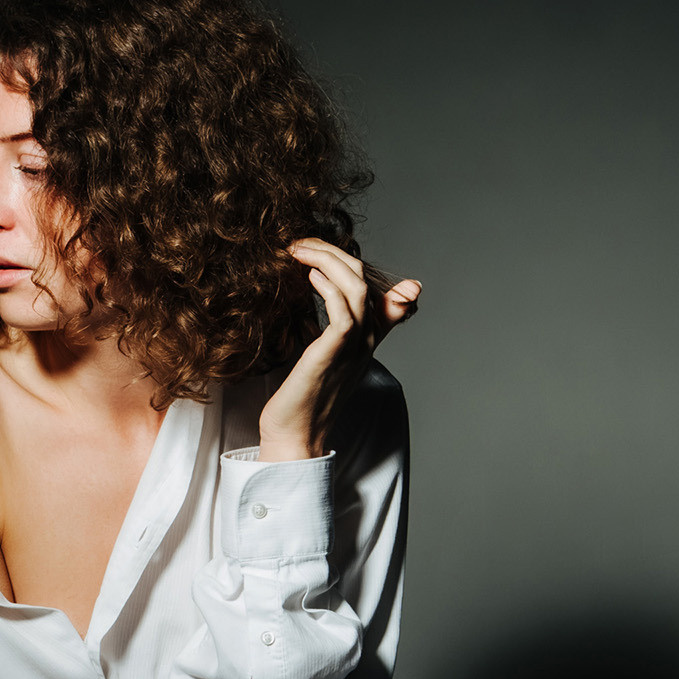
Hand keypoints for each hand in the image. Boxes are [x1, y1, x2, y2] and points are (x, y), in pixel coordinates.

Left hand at [257, 240, 420, 460]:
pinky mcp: (334, 352)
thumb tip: (326, 304)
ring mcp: (354, 346)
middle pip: (365, 279)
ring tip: (299, 250)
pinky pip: (343, 311)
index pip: (381, 290)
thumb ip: (329, 329)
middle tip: (301, 242)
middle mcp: (367, 340)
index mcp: (367, 340)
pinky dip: (328, 286)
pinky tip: (308, 275)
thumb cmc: (303, 397)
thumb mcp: (320, 355)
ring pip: (357, 287)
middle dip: (334, 252)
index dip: (357, 265)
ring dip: (328, 260)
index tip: (321, 252)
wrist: (296, 436)